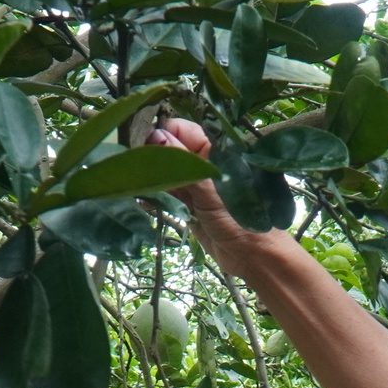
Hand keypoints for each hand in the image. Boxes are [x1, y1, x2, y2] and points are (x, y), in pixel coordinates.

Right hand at [146, 118, 282, 276]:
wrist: (253, 258)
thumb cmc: (241, 222)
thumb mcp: (210, 192)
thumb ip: (184, 165)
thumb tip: (157, 136)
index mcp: (216, 150)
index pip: (181, 129)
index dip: (161, 133)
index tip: (141, 145)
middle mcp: (204, 163)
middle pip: (170, 149)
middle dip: (152, 156)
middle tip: (134, 168)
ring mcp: (195, 184)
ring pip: (165, 171)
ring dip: (150, 177)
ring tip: (135, 184)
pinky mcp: (188, 204)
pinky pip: (166, 193)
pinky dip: (153, 195)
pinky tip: (142, 199)